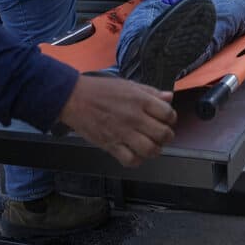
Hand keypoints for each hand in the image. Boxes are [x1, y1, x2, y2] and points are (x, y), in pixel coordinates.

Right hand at [58, 75, 176, 166]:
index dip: (171, 118)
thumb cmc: (100, 90)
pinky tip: (134, 153)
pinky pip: (131, 160)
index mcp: (140, 100)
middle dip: (167, 136)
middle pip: (163, 134)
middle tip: (161, 135)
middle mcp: (134, 117)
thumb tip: (168, 97)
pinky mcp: (111, 145)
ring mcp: (123, 133)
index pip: (168, 114)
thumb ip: (150, 92)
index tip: (167, 120)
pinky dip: (136, 160)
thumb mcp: (128, 85)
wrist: (74, 98)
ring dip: (154, 150)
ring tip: (150, 146)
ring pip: (150, 150)